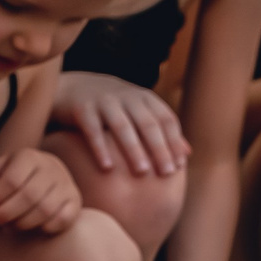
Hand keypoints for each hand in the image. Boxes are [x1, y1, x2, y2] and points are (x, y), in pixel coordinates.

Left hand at [0, 148, 81, 233]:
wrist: (51, 177)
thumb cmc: (19, 175)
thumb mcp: (0, 170)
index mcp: (30, 156)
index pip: (11, 180)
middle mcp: (52, 167)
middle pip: (27, 196)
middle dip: (3, 214)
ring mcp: (67, 185)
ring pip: (44, 211)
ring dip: (20, 224)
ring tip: (6, 227)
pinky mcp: (76, 202)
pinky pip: (61, 221)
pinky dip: (43, 228)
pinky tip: (31, 228)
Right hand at [55, 72, 189, 175]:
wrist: (72, 88)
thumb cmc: (113, 108)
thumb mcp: (139, 112)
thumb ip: (162, 130)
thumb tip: (187, 153)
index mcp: (144, 98)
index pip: (165, 119)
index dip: (174, 141)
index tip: (179, 165)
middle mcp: (127, 97)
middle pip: (147, 123)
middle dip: (159, 148)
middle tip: (166, 173)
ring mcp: (104, 100)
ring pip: (122, 126)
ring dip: (134, 150)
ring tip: (142, 172)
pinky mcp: (82, 108)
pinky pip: (93, 130)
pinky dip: (101, 148)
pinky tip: (108, 168)